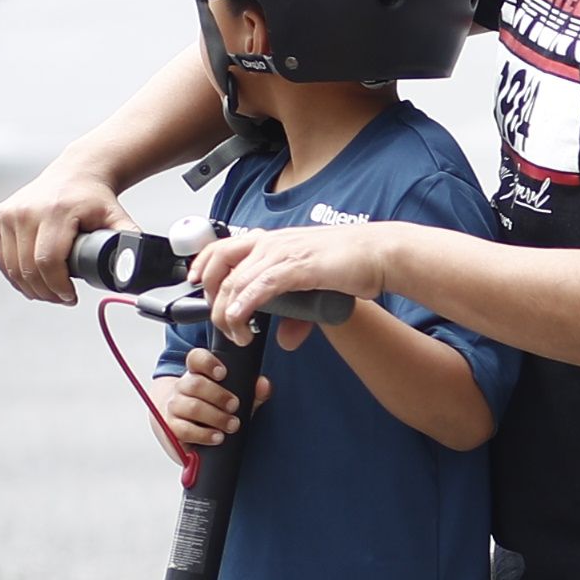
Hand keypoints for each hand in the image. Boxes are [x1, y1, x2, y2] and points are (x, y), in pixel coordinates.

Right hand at [0, 158, 128, 302]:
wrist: (75, 173)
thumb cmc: (95, 198)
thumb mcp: (117, 216)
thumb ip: (129, 240)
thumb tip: (136, 267)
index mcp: (56, 211)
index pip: (49, 260)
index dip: (58, 286)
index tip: (70, 297)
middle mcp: (27, 211)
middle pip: (28, 267)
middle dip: (46, 292)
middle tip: (63, 299)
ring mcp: (8, 213)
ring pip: (12, 266)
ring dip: (29, 287)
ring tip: (49, 294)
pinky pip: (1, 256)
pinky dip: (14, 275)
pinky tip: (29, 283)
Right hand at [154, 350, 267, 452]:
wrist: (185, 427)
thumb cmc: (214, 408)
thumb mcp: (235, 397)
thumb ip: (252, 391)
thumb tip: (264, 384)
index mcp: (198, 373)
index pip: (197, 359)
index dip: (208, 363)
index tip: (222, 373)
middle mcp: (183, 387)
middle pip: (195, 384)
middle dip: (218, 395)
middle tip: (234, 405)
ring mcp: (174, 406)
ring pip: (191, 407)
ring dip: (215, 417)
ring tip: (233, 425)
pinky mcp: (171, 427)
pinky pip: (184, 430)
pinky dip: (203, 435)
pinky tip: (217, 437)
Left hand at [193, 222, 392, 340]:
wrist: (382, 253)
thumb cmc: (354, 263)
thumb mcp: (315, 288)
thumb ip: (297, 314)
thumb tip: (285, 339)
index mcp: (272, 241)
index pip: (221, 248)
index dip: (202, 268)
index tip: (198, 289)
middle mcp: (271, 242)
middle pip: (218, 265)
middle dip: (210, 297)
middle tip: (220, 322)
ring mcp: (282, 253)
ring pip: (234, 281)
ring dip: (228, 313)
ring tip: (238, 334)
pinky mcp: (297, 267)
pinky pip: (259, 287)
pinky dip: (244, 306)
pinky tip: (243, 322)